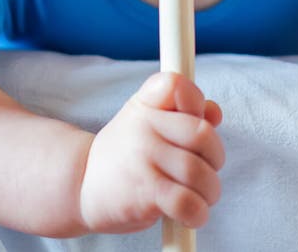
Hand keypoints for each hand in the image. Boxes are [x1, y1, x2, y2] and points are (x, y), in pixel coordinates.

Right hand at [79, 71, 223, 233]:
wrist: (82, 185)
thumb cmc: (125, 153)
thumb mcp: (147, 121)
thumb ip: (182, 114)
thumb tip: (214, 112)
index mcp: (145, 103)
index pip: (177, 84)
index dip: (195, 102)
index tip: (197, 120)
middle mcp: (143, 125)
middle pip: (202, 133)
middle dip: (215, 158)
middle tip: (207, 169)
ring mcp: (143, 157)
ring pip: (200, 173)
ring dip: (209, 191)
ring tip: (200, 195)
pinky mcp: (145, 191)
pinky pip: (188, 202)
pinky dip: (198, 213)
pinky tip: (191, 214)